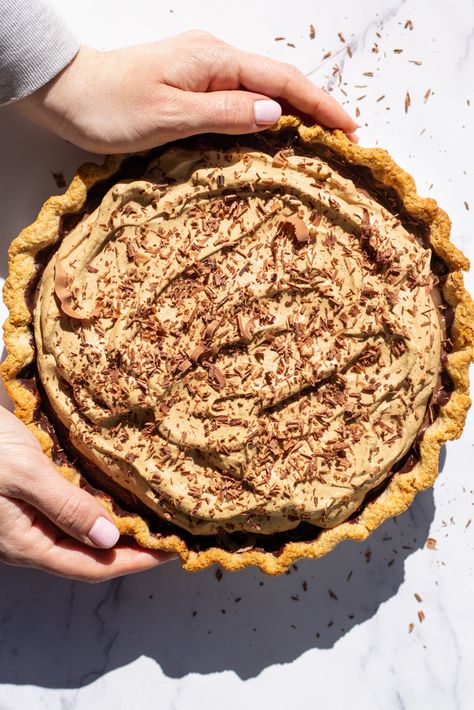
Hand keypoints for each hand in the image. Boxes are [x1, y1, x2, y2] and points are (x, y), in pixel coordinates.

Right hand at [0, 406, 175, 580]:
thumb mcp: (23, 473)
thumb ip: (65, 506)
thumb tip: (109, 538)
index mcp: (27, 543)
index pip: (92, 566)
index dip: (135, 562)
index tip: (173, 552)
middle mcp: (29, 537)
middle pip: (89, 555)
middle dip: (131, 548)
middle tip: (171, 532)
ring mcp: (26, 518)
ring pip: (81, 533)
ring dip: (116, 527)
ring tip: (152, 514)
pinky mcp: (26, 496)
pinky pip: (69, 511)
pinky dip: (97, 505)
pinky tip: (115, 491)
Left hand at [14, 30, 357, 153]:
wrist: (67, 93)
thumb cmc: (111, 107)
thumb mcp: (170, 116)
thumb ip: (224, 114)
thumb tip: (275, 115)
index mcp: (215, 61)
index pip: (281, 81)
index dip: (319, 104)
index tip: (349, 129)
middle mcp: (215, 58)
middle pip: (278, 82)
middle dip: (315, 109)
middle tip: (344, 142)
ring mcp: (204, 70)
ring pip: (261, 91)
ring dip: (293, 114)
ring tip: (321, 142)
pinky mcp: (193, 84)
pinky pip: (241, 99)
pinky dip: (265, 117)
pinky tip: (276, 135)